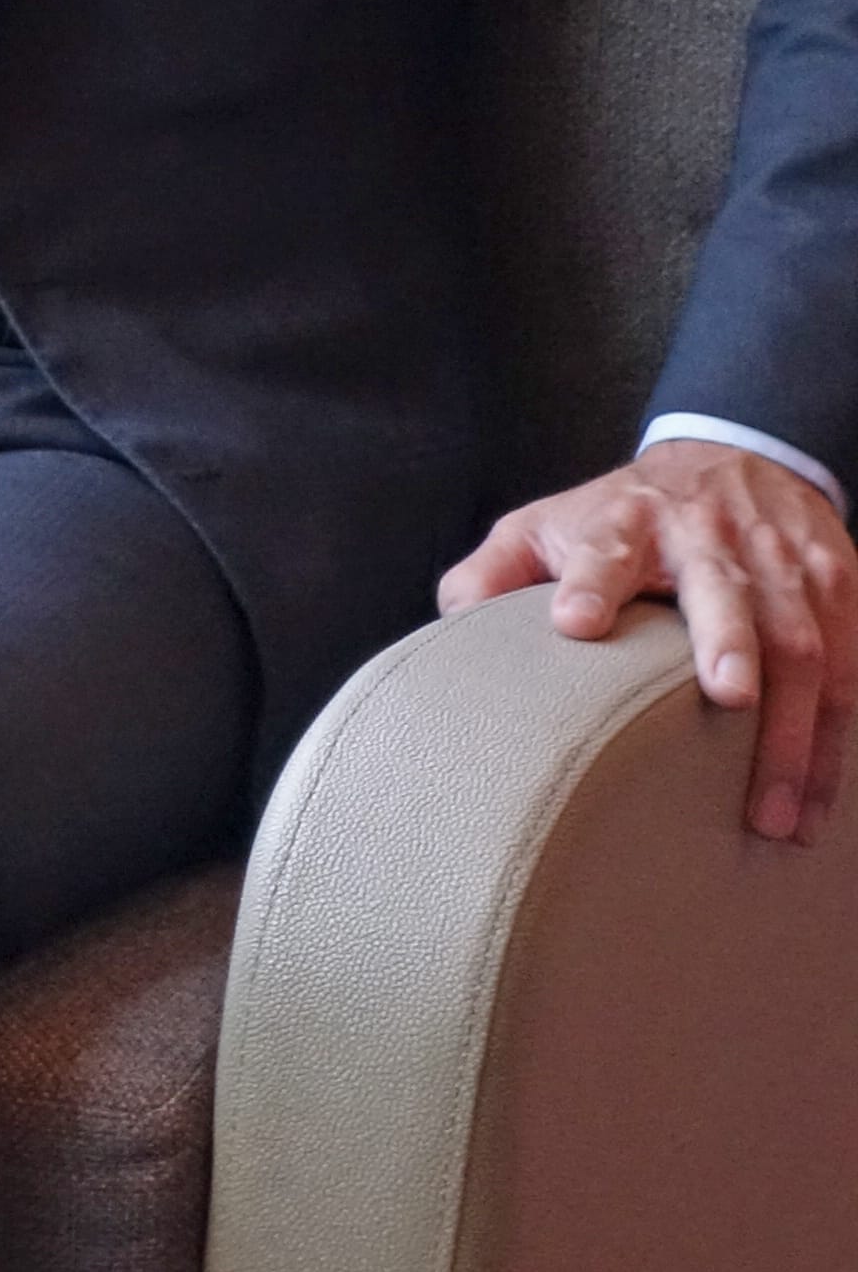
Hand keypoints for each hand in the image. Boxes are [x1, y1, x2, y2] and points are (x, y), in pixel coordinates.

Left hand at [443, 436, 857, 840]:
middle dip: (730, 639)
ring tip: (775, 812)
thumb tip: (452, 625)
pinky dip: (837, 742)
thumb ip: (494, 573)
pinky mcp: (837, 588)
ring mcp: (781, 563)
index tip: (573, 623)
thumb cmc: (623, 515)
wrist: (732, 458)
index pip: (603, 548)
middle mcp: (709, 537)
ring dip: (794, 730)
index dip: (589, 581)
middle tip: (728, 698)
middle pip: (724, 588)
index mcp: (625, 523)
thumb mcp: (547, 524)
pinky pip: (850, 670)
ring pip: (802, 642)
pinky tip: (819, 803)